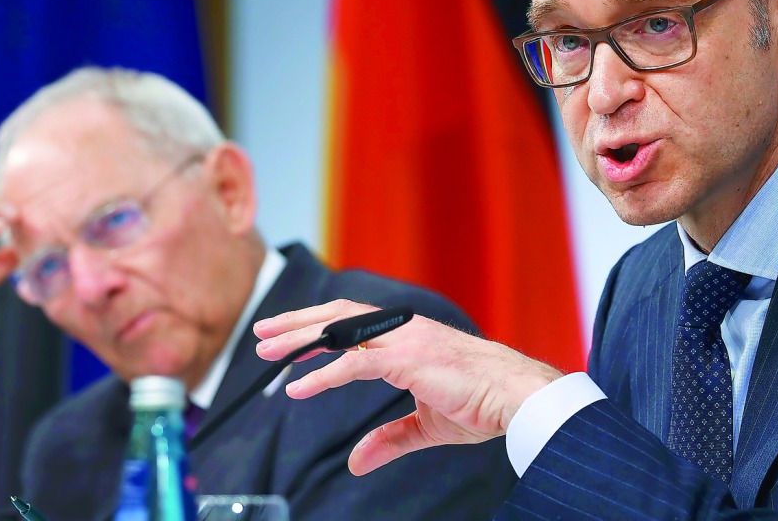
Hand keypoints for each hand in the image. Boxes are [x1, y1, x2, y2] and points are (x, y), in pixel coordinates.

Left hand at [254, 299, 561, 474]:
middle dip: (296, 323)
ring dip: (300, 339)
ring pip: (340, 331)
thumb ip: (391, 438)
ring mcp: (405, 339)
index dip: (316, 326)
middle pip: (338, 316)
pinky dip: (323, 375)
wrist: (516, 396)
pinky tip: (298, 388)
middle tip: (261, 333)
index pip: (351, 322)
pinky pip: (356, 364)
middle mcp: (403, 329)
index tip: (284, 335)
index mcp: (407, 336)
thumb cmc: (482, 403)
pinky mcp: (409, 358)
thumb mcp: (427, 425)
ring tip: (267, 351)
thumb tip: (357, 461)